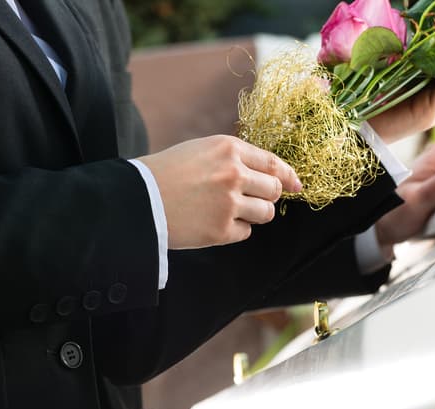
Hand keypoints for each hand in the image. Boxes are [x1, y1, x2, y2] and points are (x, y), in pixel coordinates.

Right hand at [138, 135, 302, 248]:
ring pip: (265, 213)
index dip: (288, 176)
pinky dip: (234, 230)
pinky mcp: (221, 230)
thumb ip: (234, 158)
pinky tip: (212, 222)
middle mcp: (234, 174)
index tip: (296, 185)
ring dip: (254, 214)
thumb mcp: (202, 150)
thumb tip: (271, 175)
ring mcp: (229, 204)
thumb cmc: (167, 172)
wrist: (138, 199)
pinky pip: (245, 232)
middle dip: (267, 196)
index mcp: (230, 149)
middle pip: (273, 190)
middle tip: (251, 200)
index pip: (273, 164)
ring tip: (229, 211)